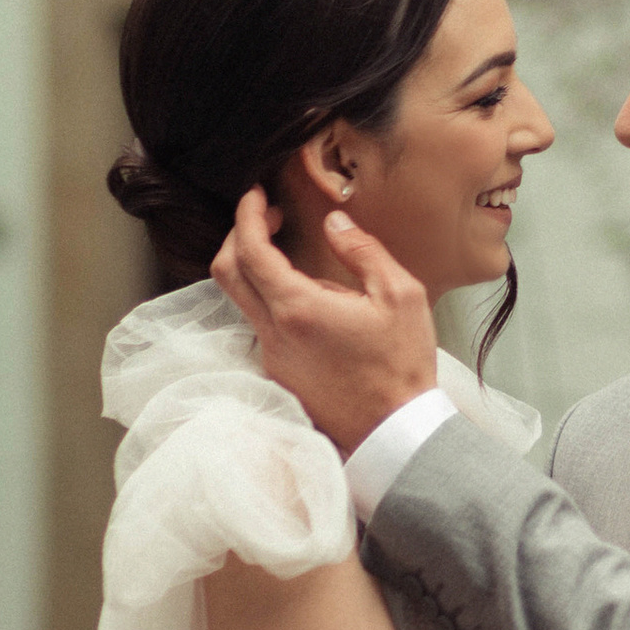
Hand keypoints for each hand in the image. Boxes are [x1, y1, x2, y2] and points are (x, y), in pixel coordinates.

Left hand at [213, 186, 435, 454]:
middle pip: (226, 274)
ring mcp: (271, 358)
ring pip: (242, 301)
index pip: (250, 251)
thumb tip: (335, 223)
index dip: (248, 216)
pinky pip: (261, 327)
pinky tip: (311, 301)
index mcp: (298, 308)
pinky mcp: (278, 375)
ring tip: (299, 259)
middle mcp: (273, 333)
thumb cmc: (402, 364)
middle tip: (267, 217)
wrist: (394, 433)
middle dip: (238, 236)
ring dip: (257, 270)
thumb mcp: (400, 294)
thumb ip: (363, 251)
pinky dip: (272, 301)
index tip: (257, 195)